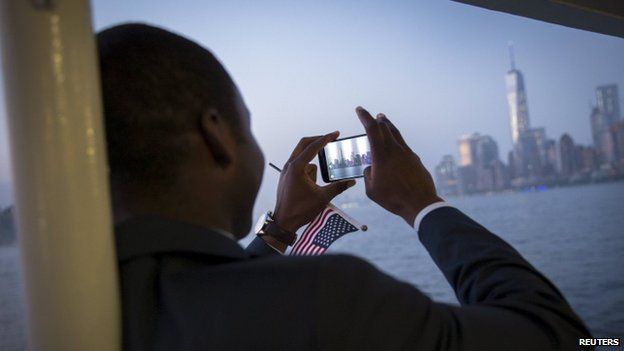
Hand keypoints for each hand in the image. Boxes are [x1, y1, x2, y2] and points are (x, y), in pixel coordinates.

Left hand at [273, 132, 355, 232]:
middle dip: (318, 141)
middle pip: (304, 144)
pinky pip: (300, 168)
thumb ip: (338, 187)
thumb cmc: (301, 210)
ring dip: (313, 167)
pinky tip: (310, 186)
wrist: (283, 222)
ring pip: (304, 160)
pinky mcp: (286, 176)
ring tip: (314, 187)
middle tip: (331, 139)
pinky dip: (308, 172)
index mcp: (296, 167)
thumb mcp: (323, 198)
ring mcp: (286, 170)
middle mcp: (289, 165)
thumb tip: (352, 181)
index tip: (336, 134)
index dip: (326, 139)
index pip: (313, 147)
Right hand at [355, 106, 441, 225]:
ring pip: (396, 134)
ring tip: (384, 120)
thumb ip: (368, 175)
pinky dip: (396, 141)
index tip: (359, 109)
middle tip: (372, 116)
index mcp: (381, 155)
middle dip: (376, 120)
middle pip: (385, 128)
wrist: (420, 203)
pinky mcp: (415, 159)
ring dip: (388, 126)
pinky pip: (403, 145)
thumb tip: (371, 168)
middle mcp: (395, 150)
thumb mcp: (372, 190)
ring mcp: (407, 153)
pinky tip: (395, 146)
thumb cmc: (393, 198)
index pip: (372, 129)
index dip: (365, 117)